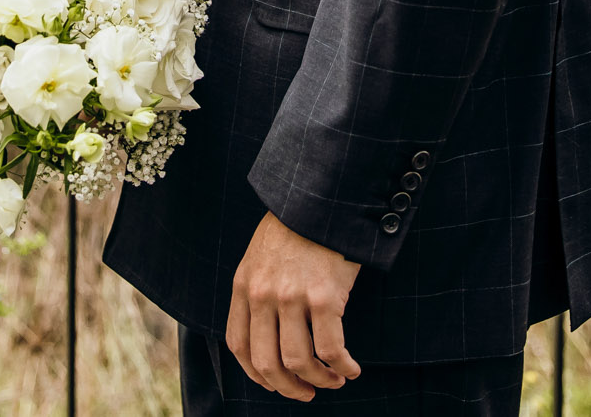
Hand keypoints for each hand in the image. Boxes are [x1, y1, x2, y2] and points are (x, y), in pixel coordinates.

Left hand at [226, 212, 361, 400]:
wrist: (322, 196)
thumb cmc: (297, 225)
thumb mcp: (261, 254)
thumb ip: (259, 288)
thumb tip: (269, 329)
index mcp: (243, 285)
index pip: (238, 345)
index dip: (255, 373)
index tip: (273, 382)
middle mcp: (262, 295)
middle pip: (267, 362)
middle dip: (287, 387)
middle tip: (305, 393)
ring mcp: (291, 298)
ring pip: (299, 362)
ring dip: (319, 381)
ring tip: (334, 381)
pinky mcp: (323, 297)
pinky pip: (330, 349)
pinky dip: (342, 367)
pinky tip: (351, 369)